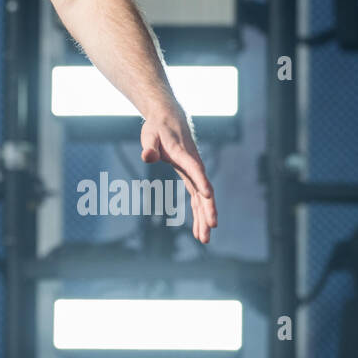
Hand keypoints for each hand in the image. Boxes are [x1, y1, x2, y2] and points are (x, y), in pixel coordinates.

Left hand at [140, 102, 216, 242]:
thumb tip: (147, 156)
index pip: (195, 168)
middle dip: (208, 209)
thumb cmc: (158, 127)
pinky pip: (197, 198)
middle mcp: (193, 164)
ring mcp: (194, 172)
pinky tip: (198, 229)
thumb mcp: (149, 134)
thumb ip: (149, 146)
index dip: (201, 180)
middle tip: (211, 228)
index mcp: (183, 154)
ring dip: (204, 217)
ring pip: (202, 197)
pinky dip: (198, 213)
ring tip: (204, 239)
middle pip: (204, 189)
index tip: (208, 194)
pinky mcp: (191, 177)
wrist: (169, 118)